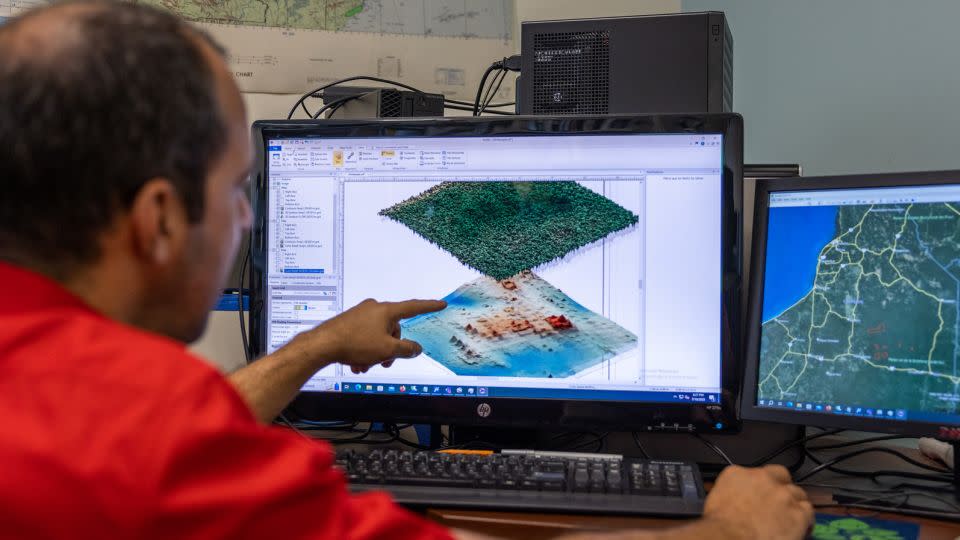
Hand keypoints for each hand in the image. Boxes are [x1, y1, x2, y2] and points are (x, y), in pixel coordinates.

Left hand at [291, 298, 445, 372]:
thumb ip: (407, 349)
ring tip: (365, 366)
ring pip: (377, 336)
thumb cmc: (356, 343)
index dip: (429, 306)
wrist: (322, 344)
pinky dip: (364, 351)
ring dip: (375, 353)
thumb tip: (416, 348)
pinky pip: (364, 337)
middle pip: (393, 330)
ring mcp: (360, 315)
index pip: (414, 307)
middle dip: (390, 349)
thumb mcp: (387, 350)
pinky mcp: (349, 322)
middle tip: (384, 363)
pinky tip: (356, 364)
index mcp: (386, 311)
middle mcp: (374, 309)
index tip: (441, 304)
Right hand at [702, 465, 813, 539]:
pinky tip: (799, 527)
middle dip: (781, 487)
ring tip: (788, 518)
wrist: (730, 539)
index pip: (754, 471)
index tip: (762, 491)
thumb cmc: (720, 527)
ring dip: (793, 503)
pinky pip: (808, 511)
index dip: (762, 483)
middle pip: (780, 476)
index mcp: (737, 474)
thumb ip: (730, 491)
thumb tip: (733, 497)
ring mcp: (782, 494)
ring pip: (797, 493)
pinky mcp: (798, 512)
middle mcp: (762, 479)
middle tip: (777, 502)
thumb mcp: (714, 500)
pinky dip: (805, 519)